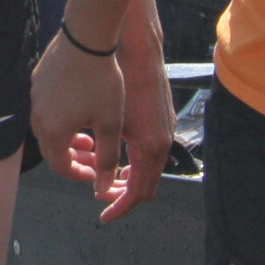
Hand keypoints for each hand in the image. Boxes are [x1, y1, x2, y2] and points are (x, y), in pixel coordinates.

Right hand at [30, 28, 122, 206]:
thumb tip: (103, 187)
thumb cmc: (101, 83)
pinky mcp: (36, 82)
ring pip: (47, 130)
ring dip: (66, 139)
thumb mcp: (110, 124)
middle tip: (94, 158)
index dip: (79, 175)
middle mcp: (37, 117)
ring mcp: (34, 98)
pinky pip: (45, 110)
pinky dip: (60, 119)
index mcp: (54, 132)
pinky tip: (79, 109)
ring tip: (88, 137)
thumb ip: (107, 159)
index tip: (97, 173)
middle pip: (51, 150)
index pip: (60, 168)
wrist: (86, 40)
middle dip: (73, 159)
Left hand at [113, 10, 174, 217]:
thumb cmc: (119, 82)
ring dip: (126, 174)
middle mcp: (162, 143)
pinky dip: (131, 159)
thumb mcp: (108, 124)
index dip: (119, 206)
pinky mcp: (161, 119)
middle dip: (122, 194)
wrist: (137, 49)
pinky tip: (111, 148)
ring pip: (146, 166)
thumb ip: (104, 158)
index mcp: (149, 148)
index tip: (103, 215)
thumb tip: (99, 185)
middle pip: (145, 184)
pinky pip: (148, 150)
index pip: (138, 192)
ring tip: (102, 174)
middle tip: (100, 196)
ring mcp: (164, 131)